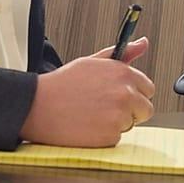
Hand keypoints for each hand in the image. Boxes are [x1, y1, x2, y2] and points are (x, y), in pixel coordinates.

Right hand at [22, 38, 154, 146]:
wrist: (35, 105)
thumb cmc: (62, 84)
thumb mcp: (92, 62)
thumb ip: (123, 54)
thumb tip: (143, 43)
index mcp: (124, 73)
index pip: (148, 89)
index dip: (133, 95)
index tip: (117, 97)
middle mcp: (126, 93)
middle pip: (145, 109)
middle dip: (130, 111)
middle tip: (103, 109)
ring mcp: (119, 115)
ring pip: (130, 125)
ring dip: (115, 124)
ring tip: (90, 115)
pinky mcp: (110, 135)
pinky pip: (116, 139)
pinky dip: (103, 137)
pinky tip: (86, 127)